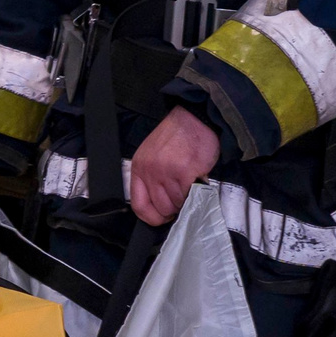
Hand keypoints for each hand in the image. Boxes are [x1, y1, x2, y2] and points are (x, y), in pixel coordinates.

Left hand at [128, 106, 221, 225]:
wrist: (195, 118)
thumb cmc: (177, 137)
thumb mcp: (153, 155)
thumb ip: (152, 178)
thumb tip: (160, 205)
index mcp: (139, 168)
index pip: (138, 205)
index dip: (152, 217)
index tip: (162, 218)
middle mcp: (150, 171)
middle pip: (160, 208)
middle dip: (173, 210)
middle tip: (183, 200)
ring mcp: (166, 172)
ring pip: (176, 204)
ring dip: (186, 200)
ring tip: (190, 186)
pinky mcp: (184, 172)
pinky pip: (190, 196)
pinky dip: (195, 194)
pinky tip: (197, 182)